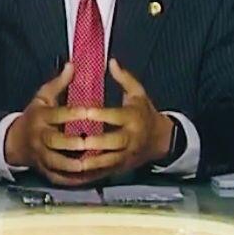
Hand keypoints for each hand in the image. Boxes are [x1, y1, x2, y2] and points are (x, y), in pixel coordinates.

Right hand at [4, 62, 97, 185]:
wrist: (15, 142)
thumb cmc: (34, 115)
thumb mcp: (42, 97)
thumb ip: (59, 83)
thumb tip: (72, 65)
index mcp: (41, 116)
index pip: (58, 114)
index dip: (73, 114)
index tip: (90, 112)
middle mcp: (40, 137)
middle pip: (56, 141)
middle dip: (72, 142)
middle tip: (91, 141)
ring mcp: (41, 156)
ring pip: (57, 162)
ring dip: (73, 164)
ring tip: (90, 163)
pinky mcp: (45, 171)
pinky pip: (58, 177)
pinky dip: (72, 179)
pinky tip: (88, 177)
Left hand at [79, 58, 173, 174]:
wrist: (160, 140)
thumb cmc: (145, 112)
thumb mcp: (138, 93)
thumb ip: (124, 78)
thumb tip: (111, 61)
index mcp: (133, 117)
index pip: (116, 116)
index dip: (100, 115)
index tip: (83, 112)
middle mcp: (131, 137)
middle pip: (113, 142)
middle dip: (94, 142)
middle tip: (75, 140)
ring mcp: (127, 154)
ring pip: (109, 160)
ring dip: (91, 161)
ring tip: (73, 160)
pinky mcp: (122, 166)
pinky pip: (106, 171)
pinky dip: (93, 172)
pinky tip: (78, 171)